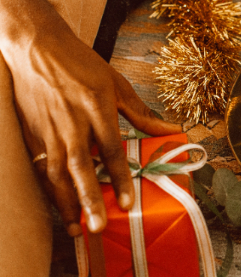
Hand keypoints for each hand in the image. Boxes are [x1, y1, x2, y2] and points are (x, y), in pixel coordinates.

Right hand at [10, 19, 179, 236]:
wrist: (37, 48)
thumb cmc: (81, 65)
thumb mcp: (117, 84)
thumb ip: (142, 114)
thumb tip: (172, 131)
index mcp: (97, 107)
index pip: (110, 149)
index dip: (119, 178)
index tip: (127, 202)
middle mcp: (71, 121)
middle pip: (80, 167)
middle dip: (89, 199)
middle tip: (97, 227)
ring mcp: (49, 129)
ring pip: (56, 173)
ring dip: (67, 203)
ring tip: (78, 228)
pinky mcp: (32, 134)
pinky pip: (42, 168)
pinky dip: (50, 190)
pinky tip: (60, 207)